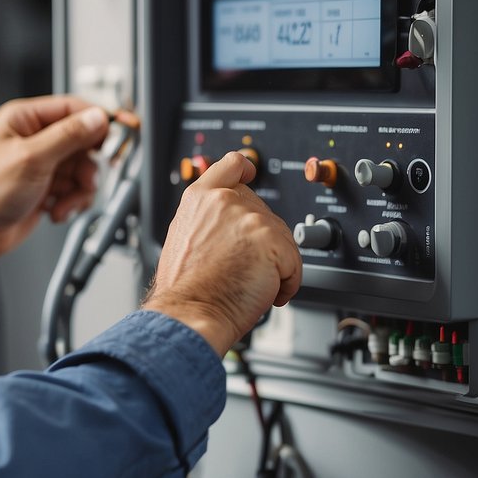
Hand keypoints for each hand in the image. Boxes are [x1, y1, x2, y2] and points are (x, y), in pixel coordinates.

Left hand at [0, 96, 117, 263]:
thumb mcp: (30, 158)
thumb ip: (67, 136)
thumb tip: (95, 118)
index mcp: (23, 120)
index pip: (72, 108)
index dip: (98, 119)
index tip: (121, 131)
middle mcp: (33, 139)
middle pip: (82, 141)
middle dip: (89, 163)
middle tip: (90, 177)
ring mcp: (40, 165)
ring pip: (82, 168)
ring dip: (79, 189)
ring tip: (66, 201)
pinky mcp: (45, 188)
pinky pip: (74, 189)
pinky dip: (71, 202)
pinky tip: (56, 211)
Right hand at [142, 152, 301, 355]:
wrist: (189, 311)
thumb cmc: (184, 288)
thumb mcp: (183, 238)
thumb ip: (207, 220)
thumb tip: (226, 225)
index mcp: (200, 198)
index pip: (230, 165)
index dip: (245, 168)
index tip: (250, 172)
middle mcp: (224, 201)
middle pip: (263, 212)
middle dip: (261, 241)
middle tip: (242, 267)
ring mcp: (249, 218)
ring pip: (282, 238)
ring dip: (273, 265)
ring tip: (248, 283)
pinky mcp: (271, 239)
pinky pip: (294, 262)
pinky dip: (285, 283)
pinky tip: (264, 292)